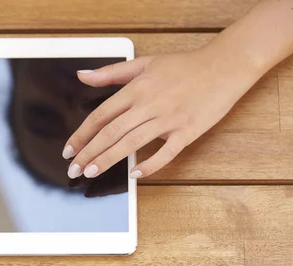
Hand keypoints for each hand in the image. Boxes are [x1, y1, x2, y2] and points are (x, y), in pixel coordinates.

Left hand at [62, 48, 259, 179]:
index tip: (68, 150)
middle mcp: (148, 105)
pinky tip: (134, 174)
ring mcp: (168, 120)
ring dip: (108, 160)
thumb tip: (82, 76)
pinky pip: (166, 153)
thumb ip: (110, 73)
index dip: (81, 134)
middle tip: (73, 169)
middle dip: (88, 153)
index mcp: (136, 89)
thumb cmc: (183, 66)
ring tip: (91, 173)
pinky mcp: (187, 132)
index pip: (101, 116)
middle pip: (111, 133)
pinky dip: (150, 165)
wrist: (224, 66)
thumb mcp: (144, 63)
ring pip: (131, 143)